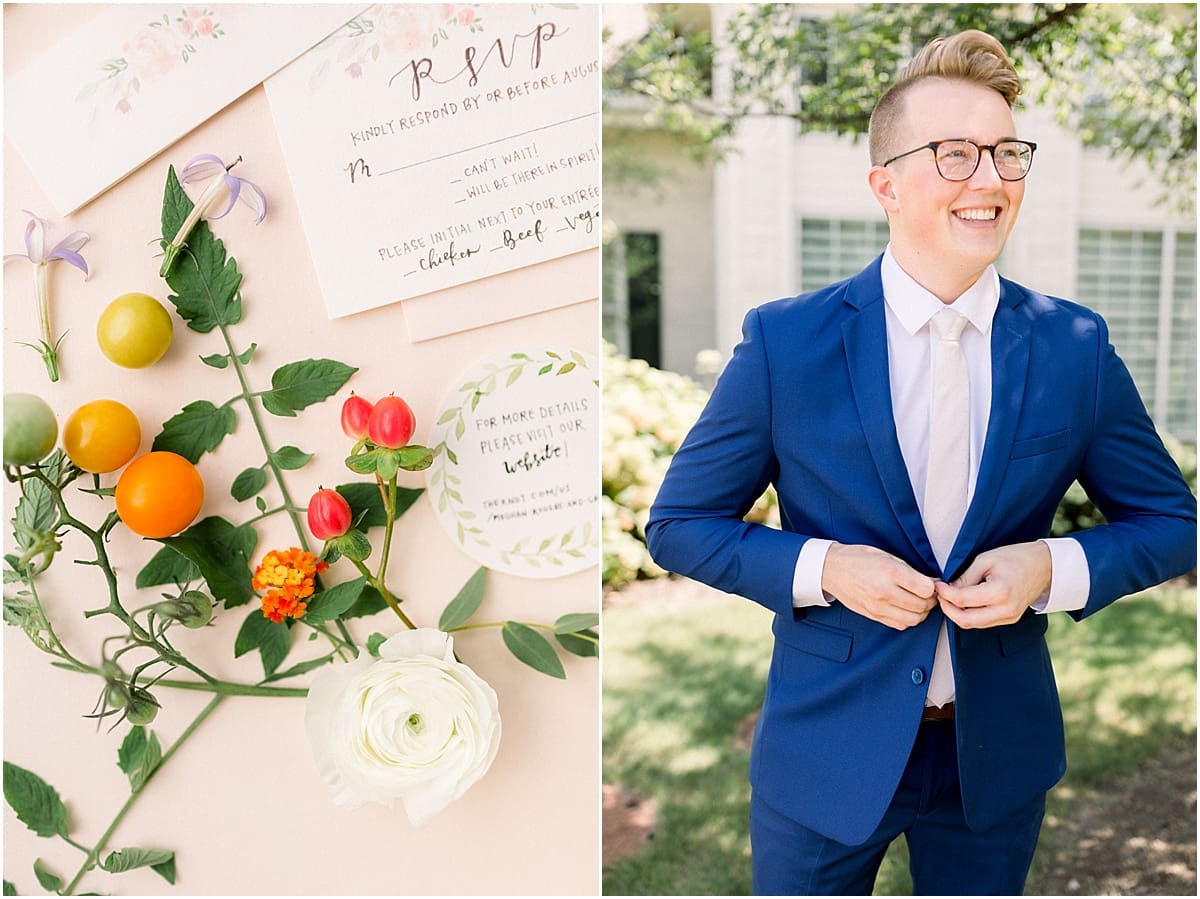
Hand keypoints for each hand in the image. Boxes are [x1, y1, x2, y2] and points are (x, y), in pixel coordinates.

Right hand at [821, 543, 936, 629]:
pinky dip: (908, 619)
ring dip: (921, 612)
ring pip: (914, 619)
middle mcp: (885, 592)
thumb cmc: (858, 559)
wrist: (832, 569)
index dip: (933, 587)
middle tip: (928, 594)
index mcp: (890, 572)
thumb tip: (931, 583)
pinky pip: (900, 625)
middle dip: (930, 601)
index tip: (932, 583)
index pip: (926, 589)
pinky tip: (905, 609)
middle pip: (922, 606)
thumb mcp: (886, 556)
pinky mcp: (873, 615)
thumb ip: (910, 571)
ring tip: (918, 602)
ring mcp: (878, 606)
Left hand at [936, 542, 1051, 628]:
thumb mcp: (985, 560)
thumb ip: (965, 577)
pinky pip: (983, 622)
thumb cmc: (1016, 558)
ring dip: (957, 613)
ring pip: (973, 624)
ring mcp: (1009, 617)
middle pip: (965, 620)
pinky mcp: (1009, 619)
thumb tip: (947, 589)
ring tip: (949, 597)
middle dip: (947, 609)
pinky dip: (969, 615)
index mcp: (1000, 592)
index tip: (938, 585)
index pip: (962, 600)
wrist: (1044, 566)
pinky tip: (963, 602)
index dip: (945, 594)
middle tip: (940, 595)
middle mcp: (1005, 610)